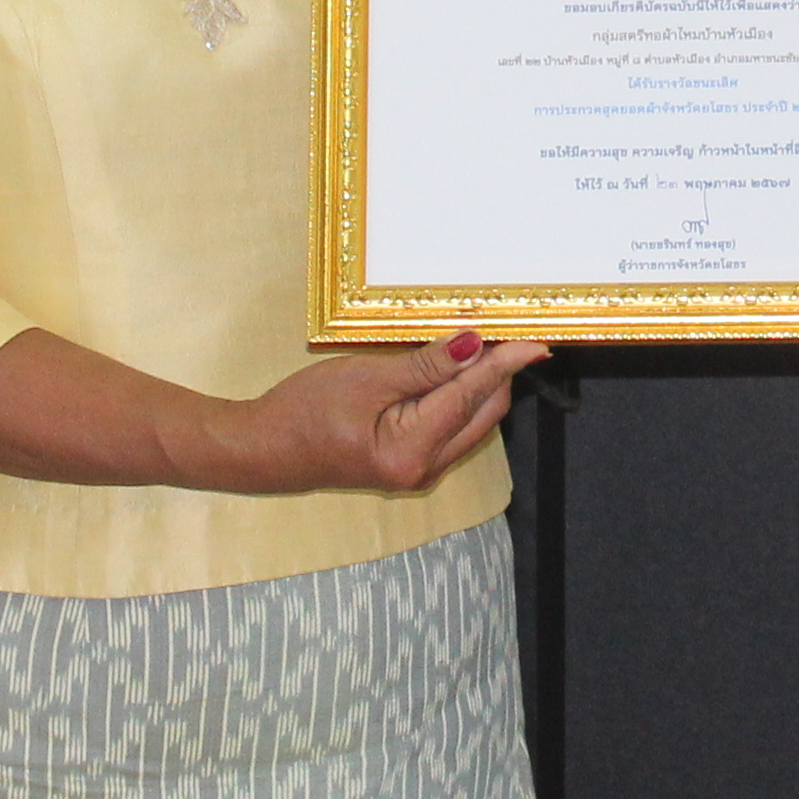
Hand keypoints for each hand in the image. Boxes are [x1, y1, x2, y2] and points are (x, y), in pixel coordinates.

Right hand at [221, 330, 546, 492]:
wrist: (263, 449)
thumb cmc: (303, 411)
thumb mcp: (365, 378)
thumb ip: (425, 366)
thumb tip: (475, 345)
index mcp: (412, 451)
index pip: (472, 396)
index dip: (505, 363)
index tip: (535, 340)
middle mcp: (424, 469)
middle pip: (483, 413)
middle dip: (498, 373)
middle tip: (506, 329)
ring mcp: (419, 470)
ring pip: (471, 422)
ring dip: (480, 384)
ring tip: (484, 342)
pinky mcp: (411, 462)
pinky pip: (453, 427)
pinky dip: (460, 397)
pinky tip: (455, 368)